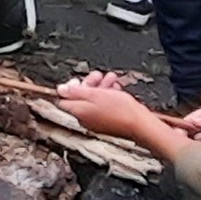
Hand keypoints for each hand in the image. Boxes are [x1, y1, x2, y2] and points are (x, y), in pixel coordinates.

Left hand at [56, 70, 185, 157]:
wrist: (140, 124)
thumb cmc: (120, 109)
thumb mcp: (95, 94)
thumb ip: (76, 91)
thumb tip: (60, 89)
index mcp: (79, 112)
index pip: (65, 100)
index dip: (71, 87)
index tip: (79, 79)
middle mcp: (85, 119)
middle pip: (80, 99)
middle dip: (89, 84)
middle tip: (98, 75)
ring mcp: (97, 123)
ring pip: (94, 101)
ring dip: (101, 87)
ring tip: (111, 78)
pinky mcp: (108, 123)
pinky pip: (104, 107)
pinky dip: (108, 96)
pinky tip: (116, 89)